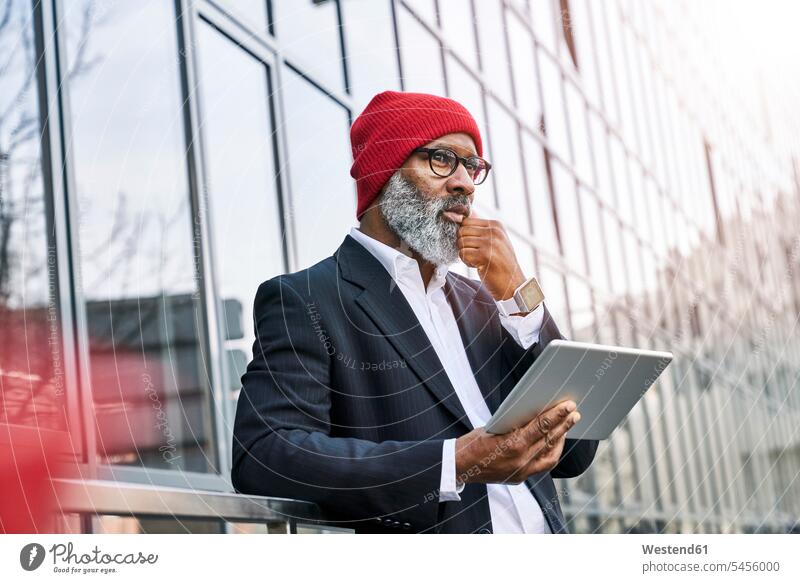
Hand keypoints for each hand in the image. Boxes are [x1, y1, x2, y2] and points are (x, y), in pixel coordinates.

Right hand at [454, 400, 580, 484]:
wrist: (459, 467)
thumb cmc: (473, 442)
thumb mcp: (494, 427)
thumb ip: (515, 424)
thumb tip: (536, 414)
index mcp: (512, 444)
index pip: (541, 426)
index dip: (556, 415)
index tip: (568, 405)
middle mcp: (520, 460)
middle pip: (549, 439)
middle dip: (564, 424)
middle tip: (574, 412)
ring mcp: (522, 471)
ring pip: (550, 455)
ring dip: (561, 439)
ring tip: (567, 425)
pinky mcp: (520, 478)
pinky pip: (543, 465)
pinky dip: (551, 452)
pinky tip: (554, 441)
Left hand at [456, 214, 525, 300]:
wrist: (513, 285)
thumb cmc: (500, 264)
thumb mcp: (494, 241)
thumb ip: (479, 229)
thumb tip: (457, 217)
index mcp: (496, 225)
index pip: (467, 221)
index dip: (466, 235)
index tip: (477, 246)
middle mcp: (494, 231)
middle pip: (462, 231)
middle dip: (464, 245)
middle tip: (477, 255)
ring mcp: (490, 242)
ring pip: (461, 242)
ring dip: (466, 255)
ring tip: (480, 261)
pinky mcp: (485, 255)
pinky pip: (462, 254)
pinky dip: (467, 262)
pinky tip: (479, 266)